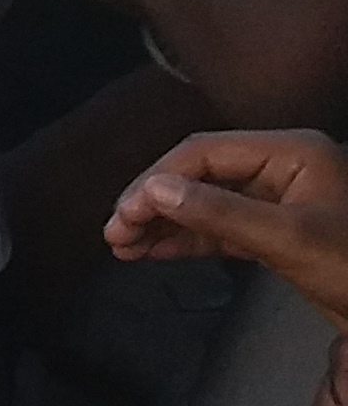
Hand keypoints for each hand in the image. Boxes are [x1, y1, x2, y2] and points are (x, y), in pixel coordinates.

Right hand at [112, 131, 347, 352]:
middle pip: (200, 174)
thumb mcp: (288, 239)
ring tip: (123, 247)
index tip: (124, 215)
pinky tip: (155, 253)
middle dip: (154, 203)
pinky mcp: (277, 229)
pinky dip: (187, 239)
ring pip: (206, 201)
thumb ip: (220, 212)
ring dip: (164, 223)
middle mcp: (282, 167)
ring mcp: (279, 198)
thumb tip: (154, 191)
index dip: (158, 180)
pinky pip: (222, 226)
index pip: (205, 153)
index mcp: (291, 153)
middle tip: (115, 234)